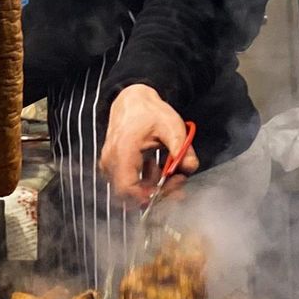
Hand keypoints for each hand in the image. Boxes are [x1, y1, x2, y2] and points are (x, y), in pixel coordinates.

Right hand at [99, 84, 198, 205]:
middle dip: (155, 193)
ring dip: (151, 187)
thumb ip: (183, 149)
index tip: (167, 191)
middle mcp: (111, 159)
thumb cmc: (149, 113)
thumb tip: (189, 168)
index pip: (128, 187)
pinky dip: (144, 182)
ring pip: (129, 190)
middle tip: (176, 181)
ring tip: (168, 171)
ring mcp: (109, 163)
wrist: (132, 101)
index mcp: (123, 150)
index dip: (147, 197)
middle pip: (130, 193)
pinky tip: (157, 168)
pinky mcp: (112, 166)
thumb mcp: (172, 127)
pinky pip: (127, 183)